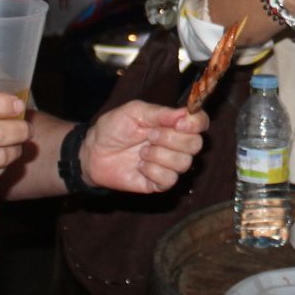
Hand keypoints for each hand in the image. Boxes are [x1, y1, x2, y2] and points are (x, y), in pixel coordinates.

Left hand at [81, 100, 206, 192]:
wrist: (93, 152)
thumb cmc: (113, 129)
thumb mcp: (134, 112)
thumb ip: (160, 112)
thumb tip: (185, 113)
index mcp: (174, 124)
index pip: (201, 122)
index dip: (195, 123)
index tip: (178, 123)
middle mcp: (177, 145)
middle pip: (196, 144)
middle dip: (171, 139)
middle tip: (149, 136)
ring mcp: (169, 165)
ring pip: (184, 163)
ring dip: (159, 155)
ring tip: (142, 152)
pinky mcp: (160, 183)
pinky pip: (169, 179)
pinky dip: (153, 171)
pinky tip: (140, 166)